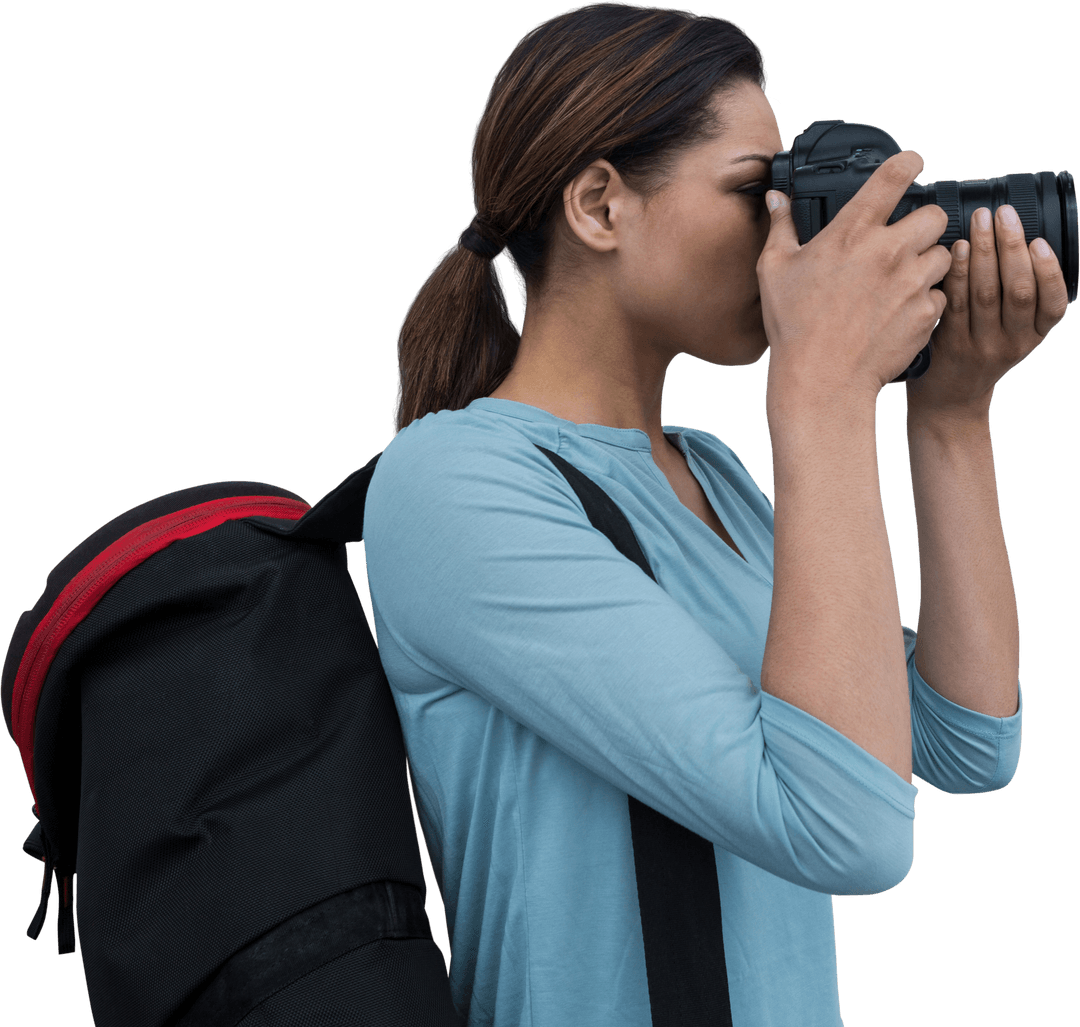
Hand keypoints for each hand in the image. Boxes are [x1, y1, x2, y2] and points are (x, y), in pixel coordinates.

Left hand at [905, 204, 1069, 414]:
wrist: (949, 398)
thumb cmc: (981, 352)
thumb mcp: (1013, 332)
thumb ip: (1020, 297)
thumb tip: (1018, 238)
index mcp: (1034, 335)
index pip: (1054, 303)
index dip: (1049, 270)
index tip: (1038, 241)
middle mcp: (1012, 343)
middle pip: (1018, 291)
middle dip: (1012, 246)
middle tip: (1003, 213)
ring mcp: (980, 345)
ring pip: (986, 294)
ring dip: (984, 251)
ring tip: (981, 220)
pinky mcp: (949, 344)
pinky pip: (955, 303)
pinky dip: (958, 272)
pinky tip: (957, 248)